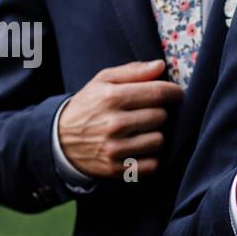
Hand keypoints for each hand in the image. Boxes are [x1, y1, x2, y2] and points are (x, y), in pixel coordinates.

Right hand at [58, 60, 183, 178]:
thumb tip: (160, 66)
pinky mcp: (118, 169)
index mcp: (111, 97)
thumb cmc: (89, 105)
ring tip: (143, 131)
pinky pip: (153, 164)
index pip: (158, 93)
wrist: (60, 140)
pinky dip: (152, 157)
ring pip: (159, 140)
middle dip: (159, 113)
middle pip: (161, 117)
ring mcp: (115, 149)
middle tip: (148, 113)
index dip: (174, 92)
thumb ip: (133, 71)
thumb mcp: (103, 81)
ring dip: (155, 135)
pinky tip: (141, 148)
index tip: (176, 94)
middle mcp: (114, 124)